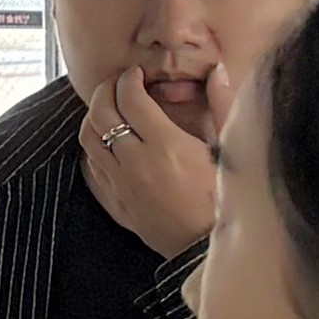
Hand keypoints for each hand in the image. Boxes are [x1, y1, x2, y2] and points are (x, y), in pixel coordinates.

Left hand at [79, 60, 225, 258]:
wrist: (206, 247)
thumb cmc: (223, 197)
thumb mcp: (229, 149)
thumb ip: (222, 106)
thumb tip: (216, 71)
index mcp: (166, 145)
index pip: (131, 98)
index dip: (129, 79)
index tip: (135, 73)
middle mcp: (136, 161)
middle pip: (102, 113)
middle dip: (106, 90)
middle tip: (118, 83)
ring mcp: (120, 182)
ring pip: (89, 137)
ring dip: (94, 116)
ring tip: (108, 107)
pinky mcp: (115, 199)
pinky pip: (92, 163)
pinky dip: (94, 143)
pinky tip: (107, 139)